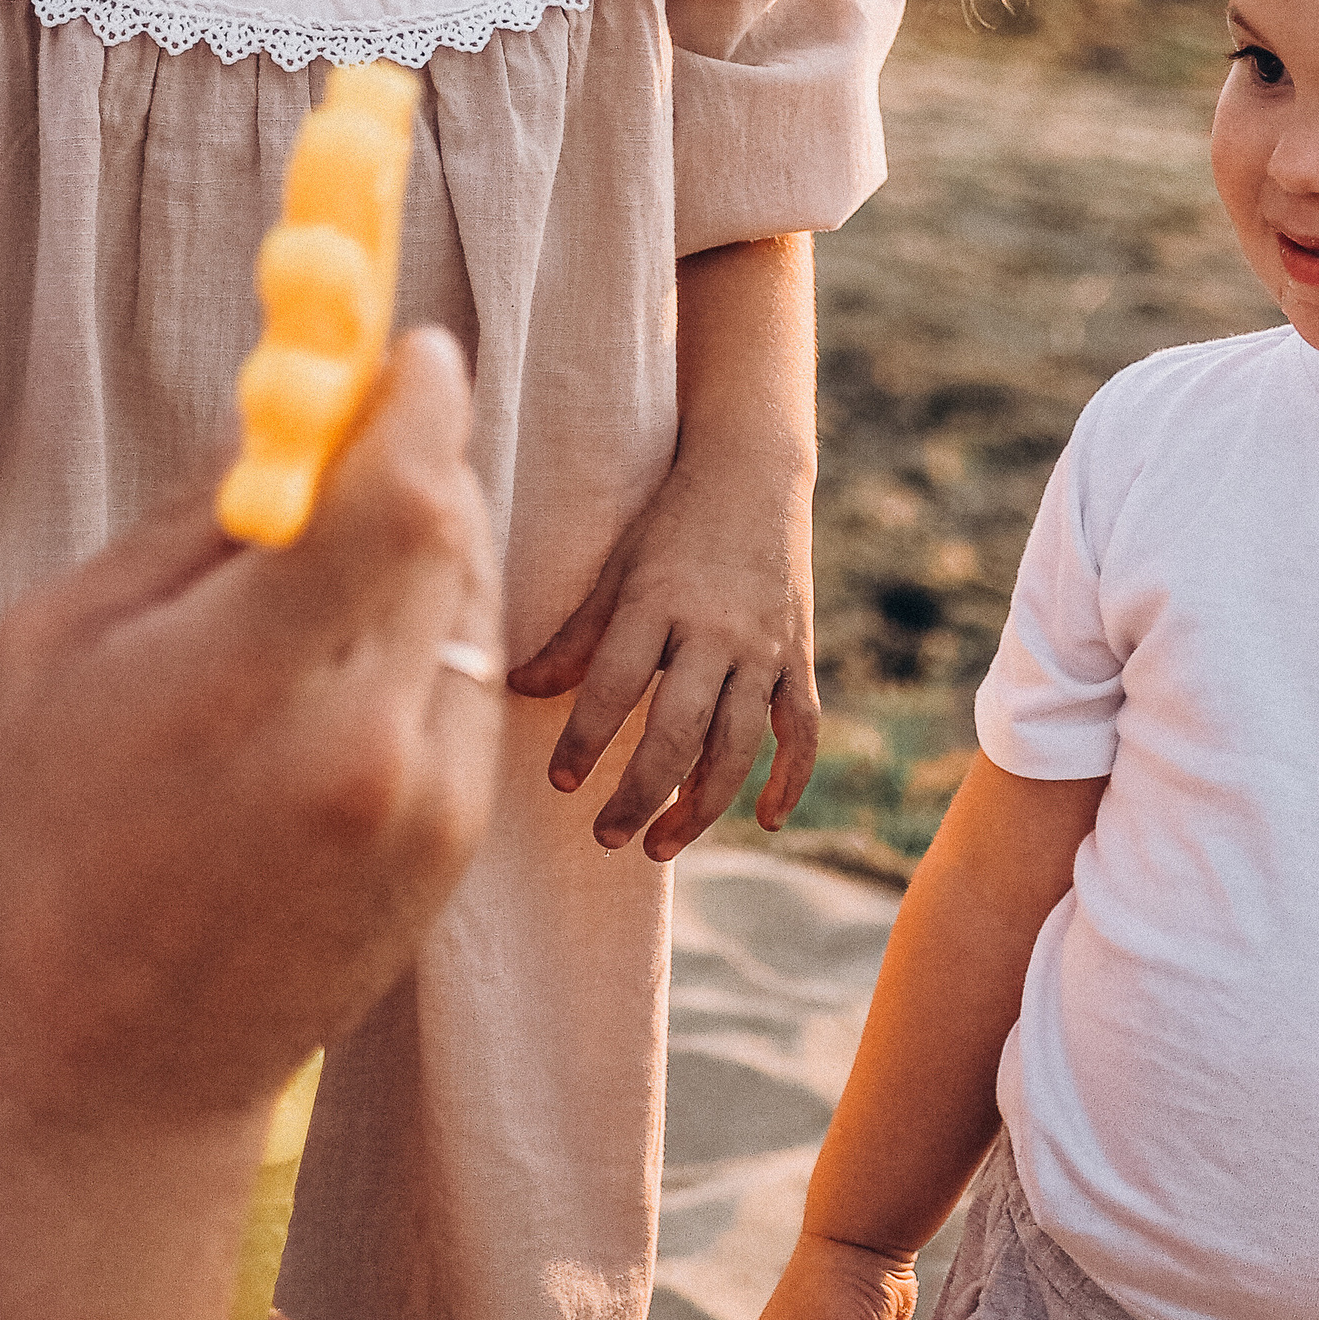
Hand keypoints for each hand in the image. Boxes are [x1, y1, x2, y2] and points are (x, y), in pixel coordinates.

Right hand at [0, 326, 499, 1130]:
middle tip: (368, 421)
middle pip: (453, 526)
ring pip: (468, 597)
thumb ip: (194, 522)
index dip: (420, 395)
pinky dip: (419, 638)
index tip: (413, 343)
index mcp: (262, 679)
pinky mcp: (460, 836)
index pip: (400, 487)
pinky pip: (463, 678)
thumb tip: (290, 419)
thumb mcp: (63, 644)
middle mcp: (376, 737)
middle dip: (418, 458)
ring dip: (421, 547)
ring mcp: (433, 795)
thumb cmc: (51, 838)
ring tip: (326, 568)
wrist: (113, 1069)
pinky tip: (332, 674)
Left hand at [510, 438, 820, 857]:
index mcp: (657, 602)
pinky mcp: (799, 656)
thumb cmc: (670, 522)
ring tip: (658, 846)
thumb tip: (517, 687)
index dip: (586, 737)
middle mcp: (715, 631)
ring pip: (738, 744)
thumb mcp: (618, 570)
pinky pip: (801, 728)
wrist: (754, 472)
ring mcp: (764, 647)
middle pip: (679, 730)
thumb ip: (575, 635)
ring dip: (701, 804)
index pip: (616, 683)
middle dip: (641, 793)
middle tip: (605, 837)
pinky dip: (791, 777)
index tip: (560, 781)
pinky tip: (768, 821)